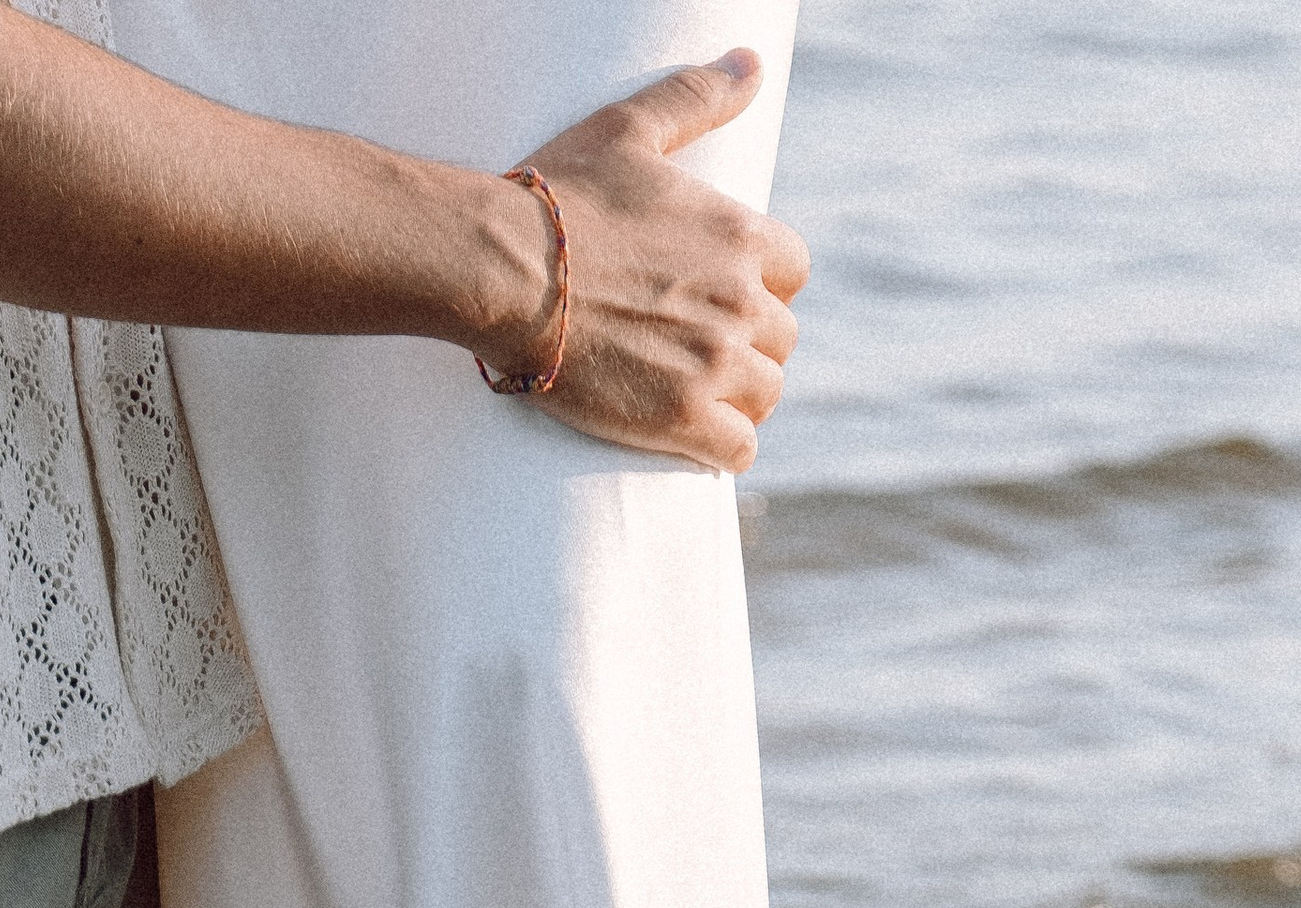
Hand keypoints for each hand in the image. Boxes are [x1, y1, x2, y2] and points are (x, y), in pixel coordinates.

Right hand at [483, 49, 807, 467]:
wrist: (507, 270)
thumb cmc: (560, 197)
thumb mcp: (631, 129)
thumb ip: (696, 97)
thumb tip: (751, 64)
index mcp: (740, 235)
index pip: (794, 272)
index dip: (764, 287)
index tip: (727, 298)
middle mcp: (740, 301)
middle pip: (781, 340)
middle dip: (749, 347)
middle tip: (701, 354)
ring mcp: (714, 364)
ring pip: (765, 396)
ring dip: (739, 400)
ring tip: (696, 399)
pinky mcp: (681, 419)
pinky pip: (738, 451)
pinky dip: (722, 450)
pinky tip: (694, 442)